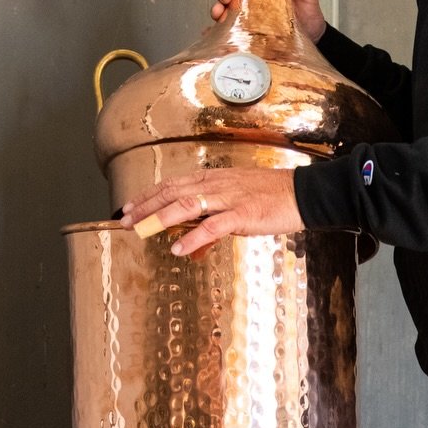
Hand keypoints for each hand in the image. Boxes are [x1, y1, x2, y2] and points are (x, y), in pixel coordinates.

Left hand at [122, 167, 302, 255]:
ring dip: (160, 218)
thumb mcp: (236, 209)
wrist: (302, 194)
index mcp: (212, 179)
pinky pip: (213, 226)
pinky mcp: (243, 213)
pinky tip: (179, 247)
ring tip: (142, 231)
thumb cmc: (270, 198)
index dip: (147, 195)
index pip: (172, 184)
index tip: (128, 207)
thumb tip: (190, 247)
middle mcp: (216, 185)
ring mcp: (229, 198)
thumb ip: (210, 225)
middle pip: (172, 193)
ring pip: (187, 205)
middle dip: (146, 207)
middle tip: (125, 221)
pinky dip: (193, 237)